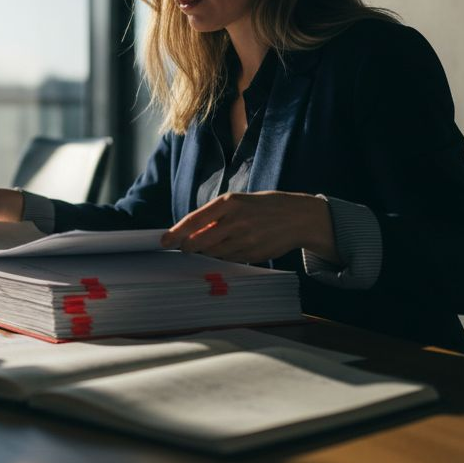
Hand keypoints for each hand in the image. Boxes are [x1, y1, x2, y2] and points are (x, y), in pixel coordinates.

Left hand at [159, 191, 336, 263]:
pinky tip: (233, 247)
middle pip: (199, 242)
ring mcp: (245, 239)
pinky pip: (229, 259)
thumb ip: (216, 216)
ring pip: (213, 253)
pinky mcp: (253, 254)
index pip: (194, 220)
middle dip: (188, 246)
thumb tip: (191, 232)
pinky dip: (225, 256)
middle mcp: (236, 221)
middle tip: (184, 247)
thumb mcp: (239, 202)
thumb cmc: (265, 206)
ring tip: (217, 242)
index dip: (176, 233)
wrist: (299, 217)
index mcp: (229, 203)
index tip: (164, 240)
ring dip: (208, 252)